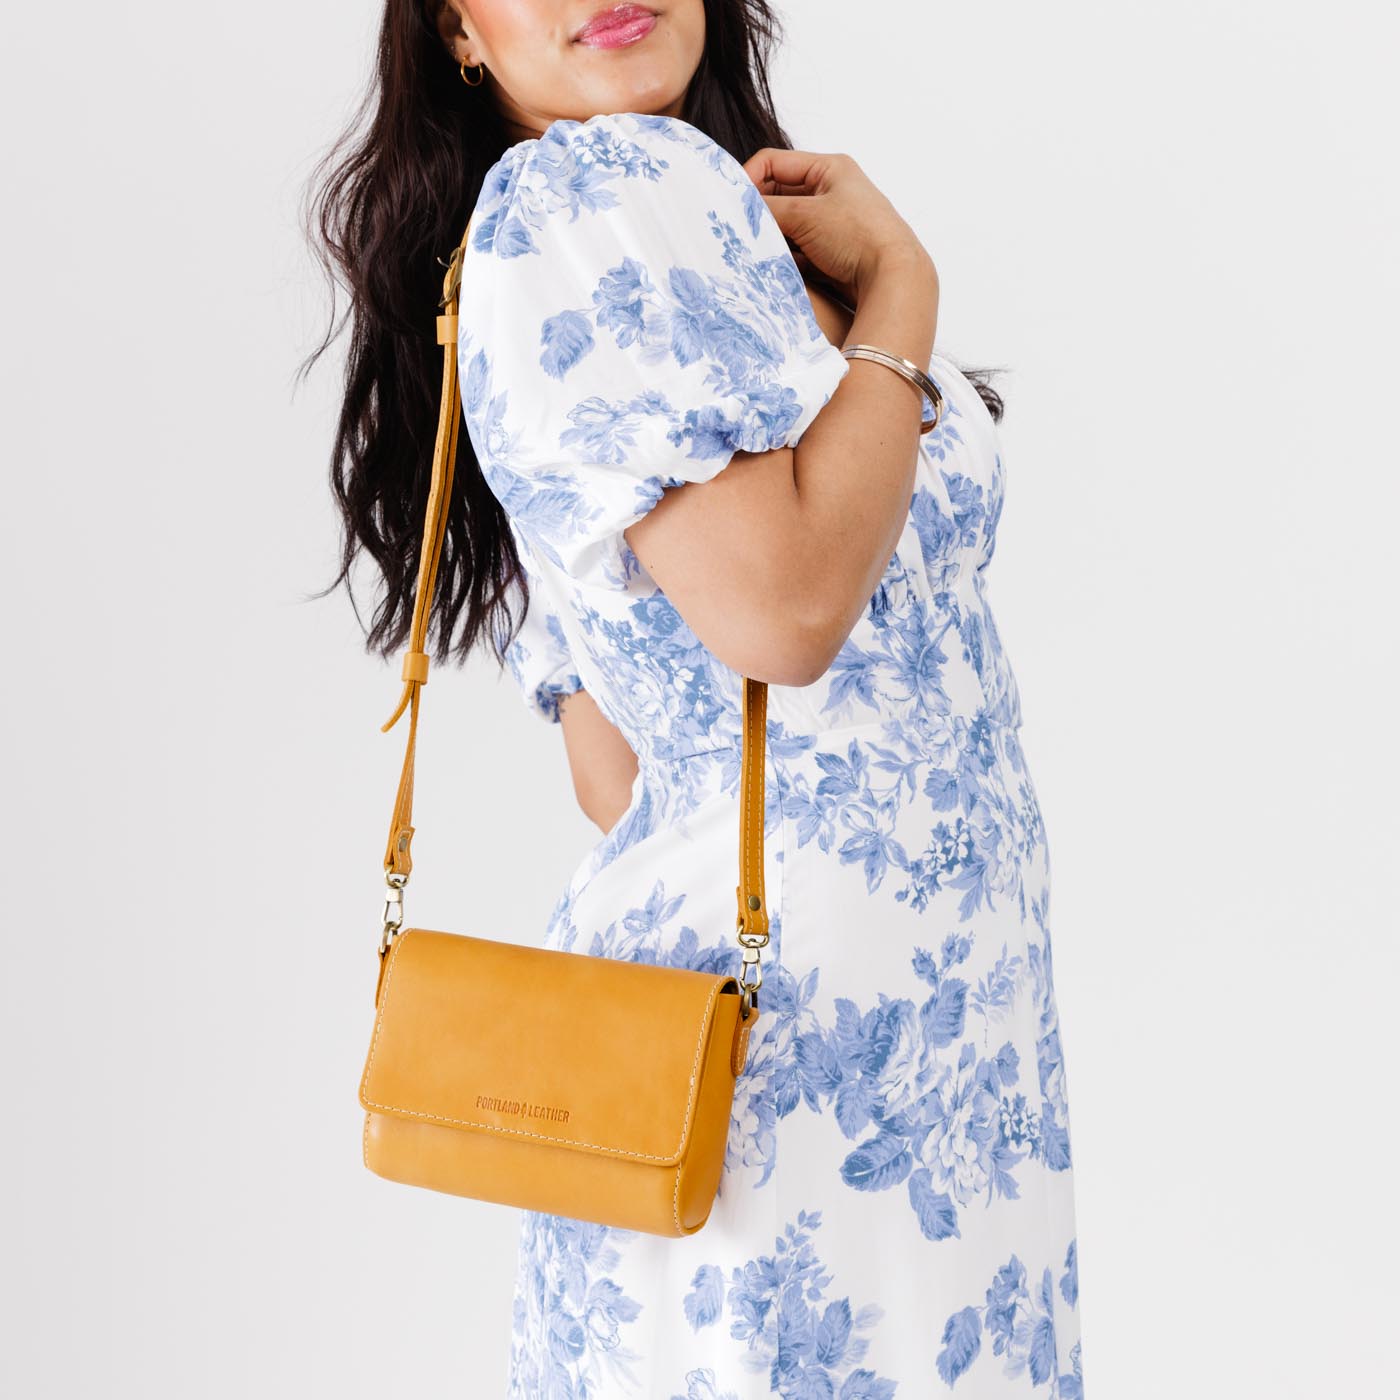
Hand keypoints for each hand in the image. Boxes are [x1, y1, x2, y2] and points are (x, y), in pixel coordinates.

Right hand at [741, 146, 930, 304]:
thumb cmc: (858, 236)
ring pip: (784, 224)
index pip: (773, 163)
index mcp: (828, 168)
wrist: (892, 277)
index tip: (730, 204)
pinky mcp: (830, 251)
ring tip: (756, 250)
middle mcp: (830, 191)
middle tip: (740, 230)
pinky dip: (783, 255)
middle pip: (777, 194)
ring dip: (770, 236)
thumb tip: (738, 210)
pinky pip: (795, 248)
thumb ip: (767, 209)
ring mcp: (830, 222)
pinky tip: (775, 266)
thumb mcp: (805, 215)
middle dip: (759, 213)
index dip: (748, 180)